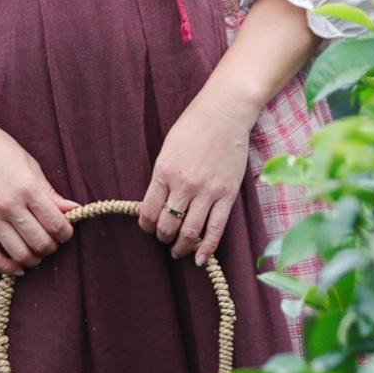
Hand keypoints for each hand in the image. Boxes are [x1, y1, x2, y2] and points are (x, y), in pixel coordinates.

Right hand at [0, 119, 80, 276]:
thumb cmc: (0, 149)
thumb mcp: (31, 166)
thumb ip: (51, 192)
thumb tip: (74, 209)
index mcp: (27, 188)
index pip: (56, 223)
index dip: (66, 233)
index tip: (66, 231)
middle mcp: (9, 206)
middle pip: (40, 242)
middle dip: (52, 246)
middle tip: (52, 241)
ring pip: (20, 253)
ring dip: (35, 258)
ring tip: (38, 251)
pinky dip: (8, 268)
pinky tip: (18, 267)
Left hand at [140, 89, 253, 263]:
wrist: (225, 113)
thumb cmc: (193, 127)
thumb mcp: (167, 149)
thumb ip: (162, 177)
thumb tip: (158, 203)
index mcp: (164, 171)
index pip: (148, 211)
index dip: (146, 226)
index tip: (149, 228)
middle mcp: (184, 185)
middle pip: (168, 225)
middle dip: (163, 238)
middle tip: (165, 239)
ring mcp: (207, 191)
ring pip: (190, 232)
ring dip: (181, 247)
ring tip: (179, 251)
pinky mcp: (227, 195)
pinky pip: (216, 229)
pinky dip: (207, 248)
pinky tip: (200, 259)